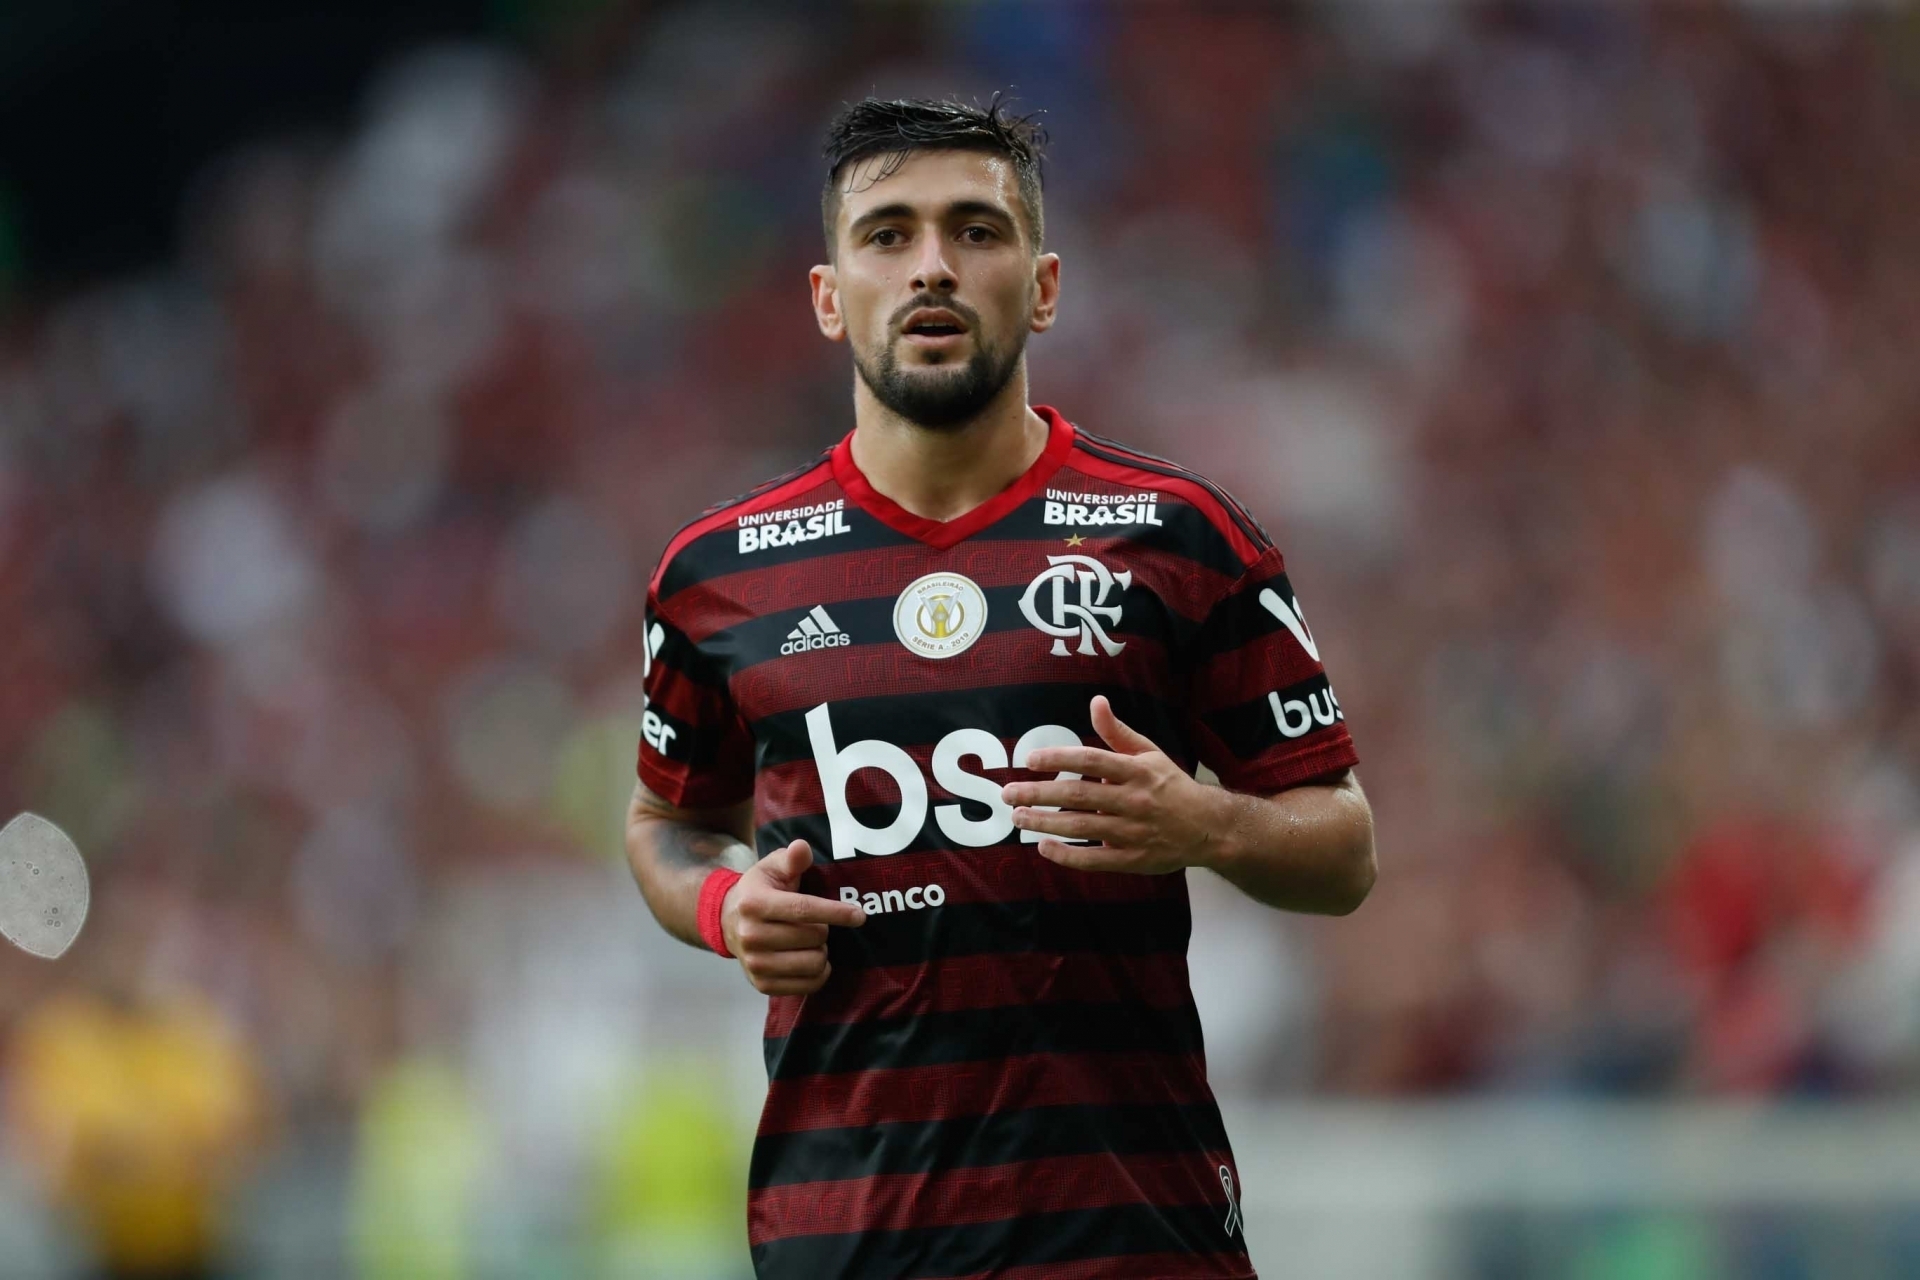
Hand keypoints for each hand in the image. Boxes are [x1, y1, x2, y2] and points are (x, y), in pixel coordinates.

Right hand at [722, 839, 864, 994]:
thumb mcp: (772, 867)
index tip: (860, 916)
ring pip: (813, 963)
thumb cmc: (760, 890)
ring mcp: (754, 964)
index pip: (803, 910)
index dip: (836, 912)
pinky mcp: (761, 985)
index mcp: (755, 904)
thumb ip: (792, 858)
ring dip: (821, 952)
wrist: (729, 921)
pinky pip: (807, 986)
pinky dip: (818, 974)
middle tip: (816, 925)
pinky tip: (810, 960)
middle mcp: (750, 935)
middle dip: (824, 930)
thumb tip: (802, 847)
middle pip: (813, 938)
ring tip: (811, 942)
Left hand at [1001, 695, 1222, 874]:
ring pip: (1081, 827)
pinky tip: (1043, 847)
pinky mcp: (1132, 859)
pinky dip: (1066, 855)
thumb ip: (1118, 732)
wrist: (1207, 827)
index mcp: (1138, 771)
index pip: (1092, 760)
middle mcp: (1134, 800)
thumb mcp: (1149, 753)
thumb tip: (1096, 702)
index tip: (1030, 759)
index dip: (1060, 758)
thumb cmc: (1171, 786)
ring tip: (1018, 817)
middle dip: (1039, 793)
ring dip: (1045, 823)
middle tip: (1008, 793)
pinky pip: (1093, 859)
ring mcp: (1133, 832)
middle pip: (1079, 795)